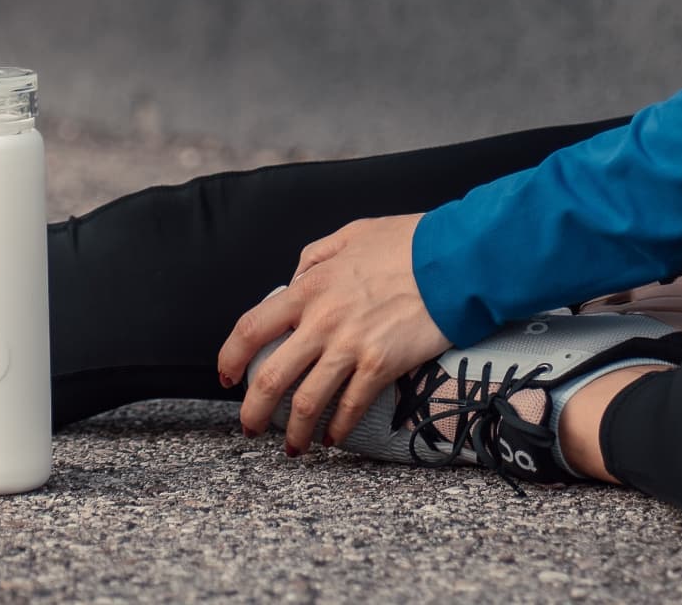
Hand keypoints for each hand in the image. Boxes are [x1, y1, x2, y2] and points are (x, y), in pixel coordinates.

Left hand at [216, 212, 451, 454]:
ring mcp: (351, 346)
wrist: (454, 259)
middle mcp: (322, 321)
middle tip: (250, 426)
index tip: (228, 375)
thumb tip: (295, 280)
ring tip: (292, 447)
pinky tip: (333, 437)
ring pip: (306, 402)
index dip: (232, 356)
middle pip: (270, 377)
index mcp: (309, 288)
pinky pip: (351, 407)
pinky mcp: (381, 366)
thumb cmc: (406, 243)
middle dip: (254, 410)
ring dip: (294, 432)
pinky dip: (338, 429)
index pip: (251, 327)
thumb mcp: (348, 234)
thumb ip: (314, 258)